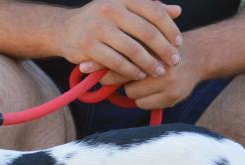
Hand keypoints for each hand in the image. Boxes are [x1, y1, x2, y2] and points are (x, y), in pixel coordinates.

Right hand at [59, 0, 182, 83]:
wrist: (65, 30)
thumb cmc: (101, 20)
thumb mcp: (124, 9)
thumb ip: (149, 9)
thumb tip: (177, 11)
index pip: (155, 12)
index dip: (170, 29)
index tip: (179, 43)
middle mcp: (111, 8)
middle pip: (146, 32)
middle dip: (163, 49)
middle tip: (174, 61)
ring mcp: (99, 27)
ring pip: (132, 49)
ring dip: (148, 63)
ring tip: (159, 72)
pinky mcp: (89, 46)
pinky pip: (116, 62)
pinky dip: (130, 71)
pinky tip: (139, 75)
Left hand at [80, 32, 206, 108]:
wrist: (200, 55)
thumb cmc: (165, 47)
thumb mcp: (148, 38)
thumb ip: (125, 44)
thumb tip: (93, 54)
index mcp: (153, 46)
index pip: (121, 59)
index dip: (102, 64)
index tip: (85, 67)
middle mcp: (160, 65)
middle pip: (125, 81)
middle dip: (120, 78)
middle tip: (112, 76)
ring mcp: (168, 83)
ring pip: (133, 95)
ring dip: (134, 89)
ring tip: (145, 79)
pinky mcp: (173, 97)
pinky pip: (143, 104)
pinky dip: (144, 99)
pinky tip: (154, 90)